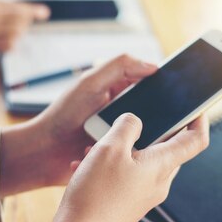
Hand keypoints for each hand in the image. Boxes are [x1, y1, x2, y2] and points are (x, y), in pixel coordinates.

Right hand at [0, 0, 48, 62]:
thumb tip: (10, 8)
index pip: (16, 4)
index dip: (33, 10)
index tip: (43, 12)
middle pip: (20, 19)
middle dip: (27, 23)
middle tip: (30, 25)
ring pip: (17, 34)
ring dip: (19, 35)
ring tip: (15, 34)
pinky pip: (8, 46)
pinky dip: (12, 45)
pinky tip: (7, 44)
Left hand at [0, 55, 157, 196]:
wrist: (43, 153)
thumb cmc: (62, 115)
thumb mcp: (90, 83)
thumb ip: (119, 67)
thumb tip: (153, 66)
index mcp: (118, 89)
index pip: (150, 82)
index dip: (165, 85)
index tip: (178, 89)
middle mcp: (123, 110)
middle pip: (155, 110)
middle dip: (157, 116)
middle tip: (154, 121)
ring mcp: (122, 133)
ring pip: (149, 134)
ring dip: (140, 138)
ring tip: (129, 139)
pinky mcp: (119, 154)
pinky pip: (136, 154)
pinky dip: (130, 153)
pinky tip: (123, 155)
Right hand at [26, 112, 209, 221]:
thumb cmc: (95, 195)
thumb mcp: (110, 148)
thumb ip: (127, 126)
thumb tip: (135, 120)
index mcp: (161, 167)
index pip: (195, 140)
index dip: (199, 120)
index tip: (194, 106)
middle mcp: (158, 183)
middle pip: (166, 148)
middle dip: (147, 130)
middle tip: (126, 121)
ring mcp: (143, 196)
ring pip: (141, 161)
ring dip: (120, 148)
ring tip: (94, 146)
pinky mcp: (127, 204)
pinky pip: (126, 176)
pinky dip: (109, 165)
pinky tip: (85, 165)